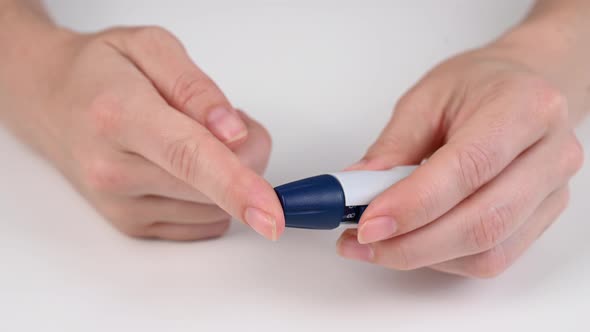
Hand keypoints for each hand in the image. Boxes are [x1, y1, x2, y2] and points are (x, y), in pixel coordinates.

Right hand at [0, 26, 283, 240]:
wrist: (51, 100)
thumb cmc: (100, 71)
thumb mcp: (151, 47)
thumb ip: (197, 88)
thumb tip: (233, 132)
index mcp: (120, 116)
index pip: (189, 156)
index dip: (236, 185)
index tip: (270, 211)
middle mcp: (113, 170)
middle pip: (212, 188)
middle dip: (246, 158)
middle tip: (226, 124)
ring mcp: (120, 204)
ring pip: (213, 211)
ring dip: (227, 179)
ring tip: (193, 140)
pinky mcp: (131, 225)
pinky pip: (202, 224)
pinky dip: (212, 198)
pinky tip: (186, 169)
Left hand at [337, 43, 583, 276]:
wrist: (528, 89)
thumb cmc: (479, 86)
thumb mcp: (426, 99)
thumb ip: (392, 147)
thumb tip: (356, 191)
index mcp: (524, 108)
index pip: (468, 168)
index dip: (414, 204)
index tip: (368, 223)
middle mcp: (552, 154)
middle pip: (482, 222)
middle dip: (412, 243)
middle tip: (362, 241)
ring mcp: (553, 192)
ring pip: (488, 251)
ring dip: (423, 256)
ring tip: (378, 244)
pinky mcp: (543, 219)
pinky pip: (492, 259)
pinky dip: (443, 260)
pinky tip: (414, 242)